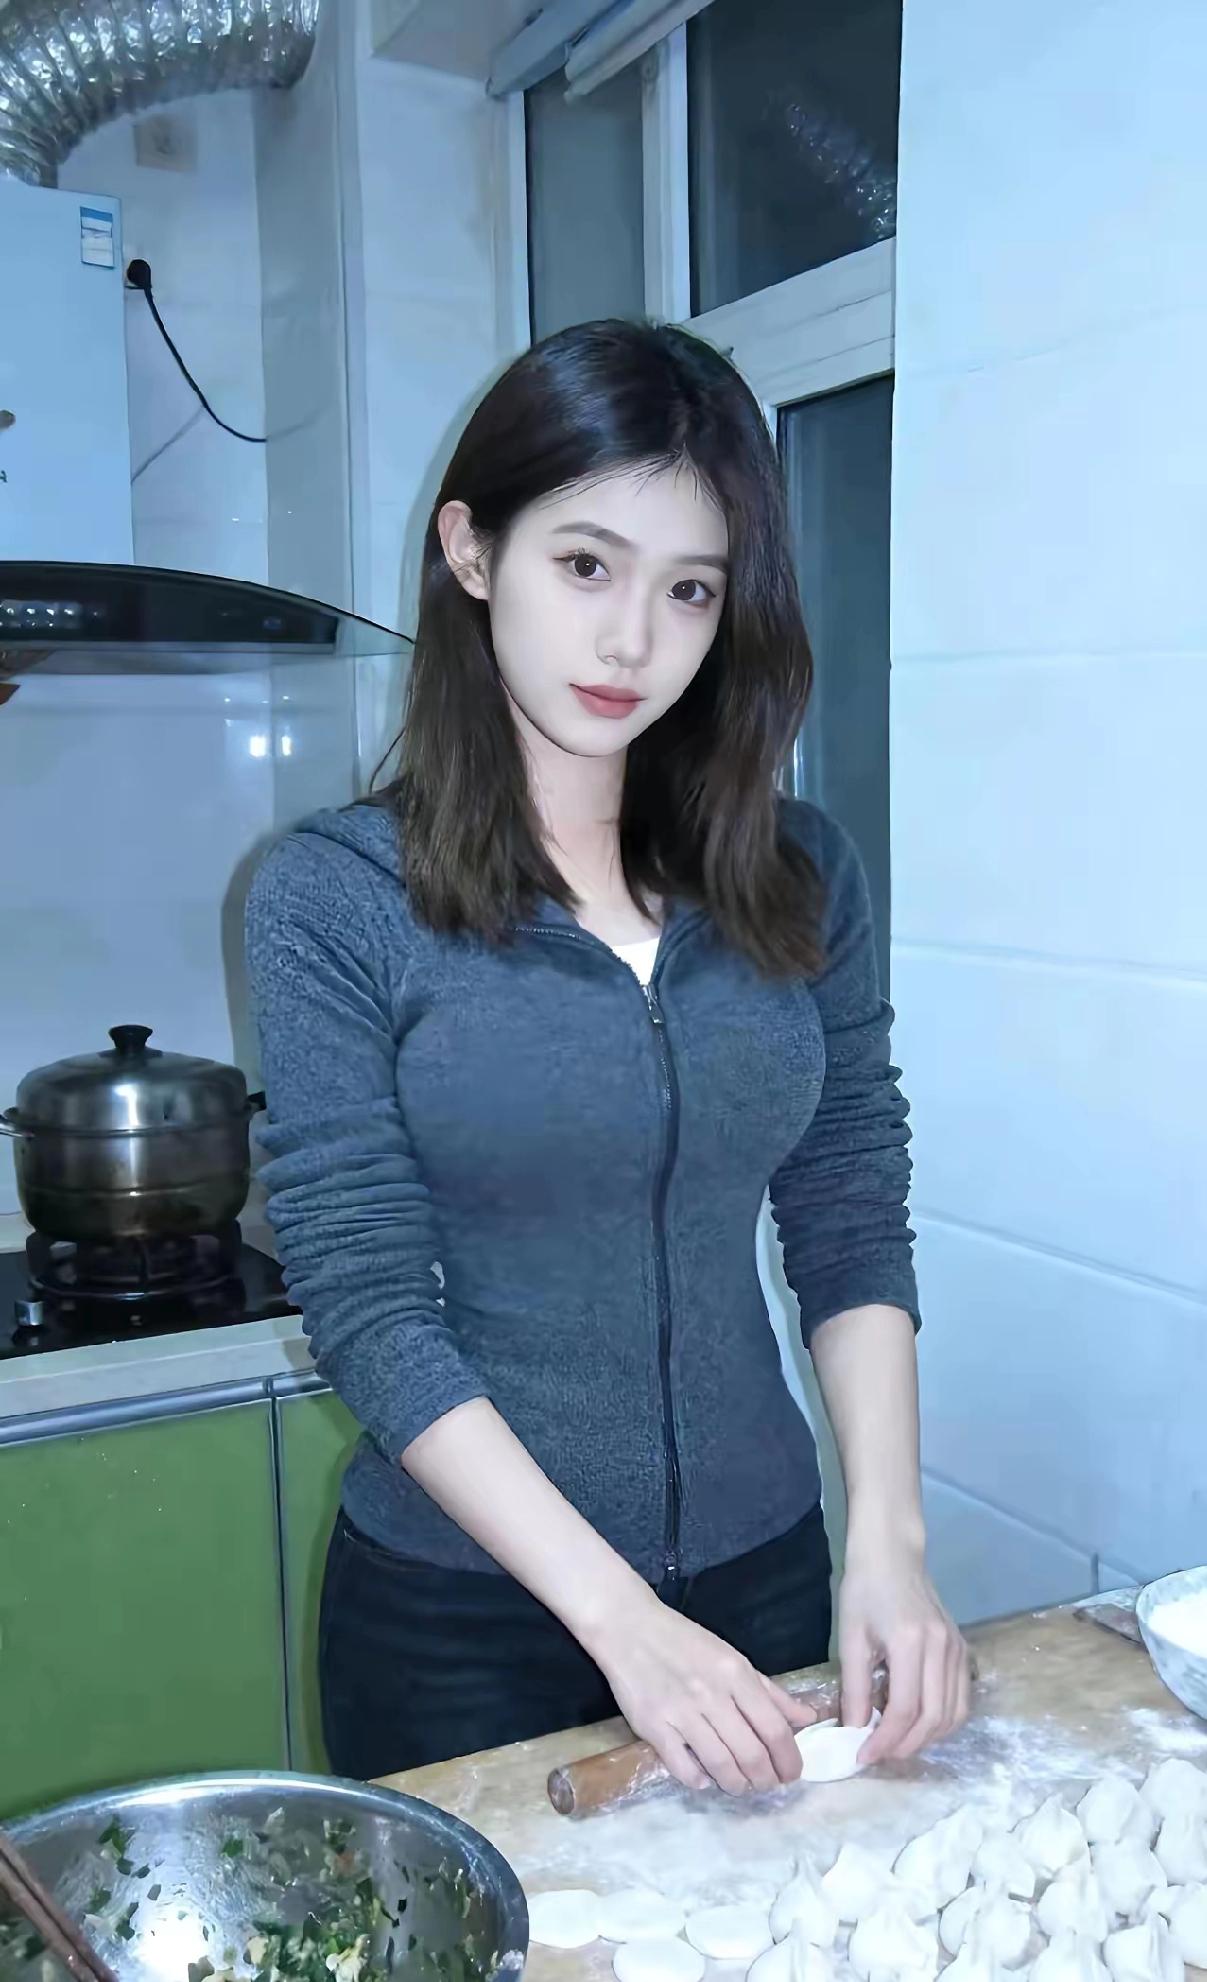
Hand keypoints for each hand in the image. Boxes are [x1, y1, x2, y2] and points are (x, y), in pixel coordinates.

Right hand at [585, 1586, 817, 1794]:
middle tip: (767, 1785)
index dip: (789, 1758)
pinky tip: (704, 1778)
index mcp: (735, 1675)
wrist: (629, 1627)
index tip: (793, 1774)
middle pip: (751, 1753)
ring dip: (737, 1784)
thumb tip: (808, 1718)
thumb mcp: (732, 1658)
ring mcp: (681, 1713)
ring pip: (720, 1765)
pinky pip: (683, 1767)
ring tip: (740, 1786)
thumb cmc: (685, 1642)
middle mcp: (712, 1695)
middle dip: (766, 1779)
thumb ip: (770, 1692)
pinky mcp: (653, 1727)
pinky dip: (699, 1780)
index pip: (774, 1728)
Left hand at [838, 1536, 969, 1763]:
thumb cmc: (864, 1590)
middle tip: (879, 1756)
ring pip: (953, 1714)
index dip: (885, 1740)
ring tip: (897, 1745)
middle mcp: (941, 1648)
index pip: (905, 1708)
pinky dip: (943, 1721)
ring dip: (927, 1739)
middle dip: (906, 1746)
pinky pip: (961, 1699)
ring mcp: (957, 1648)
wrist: (892, 1554)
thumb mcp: (850, 1637)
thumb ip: (855, 1687)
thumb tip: (856, 1732)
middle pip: (934, 1717)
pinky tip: (919, 1725)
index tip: (863, 1757)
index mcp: (910, 1642)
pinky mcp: (962, 1648)